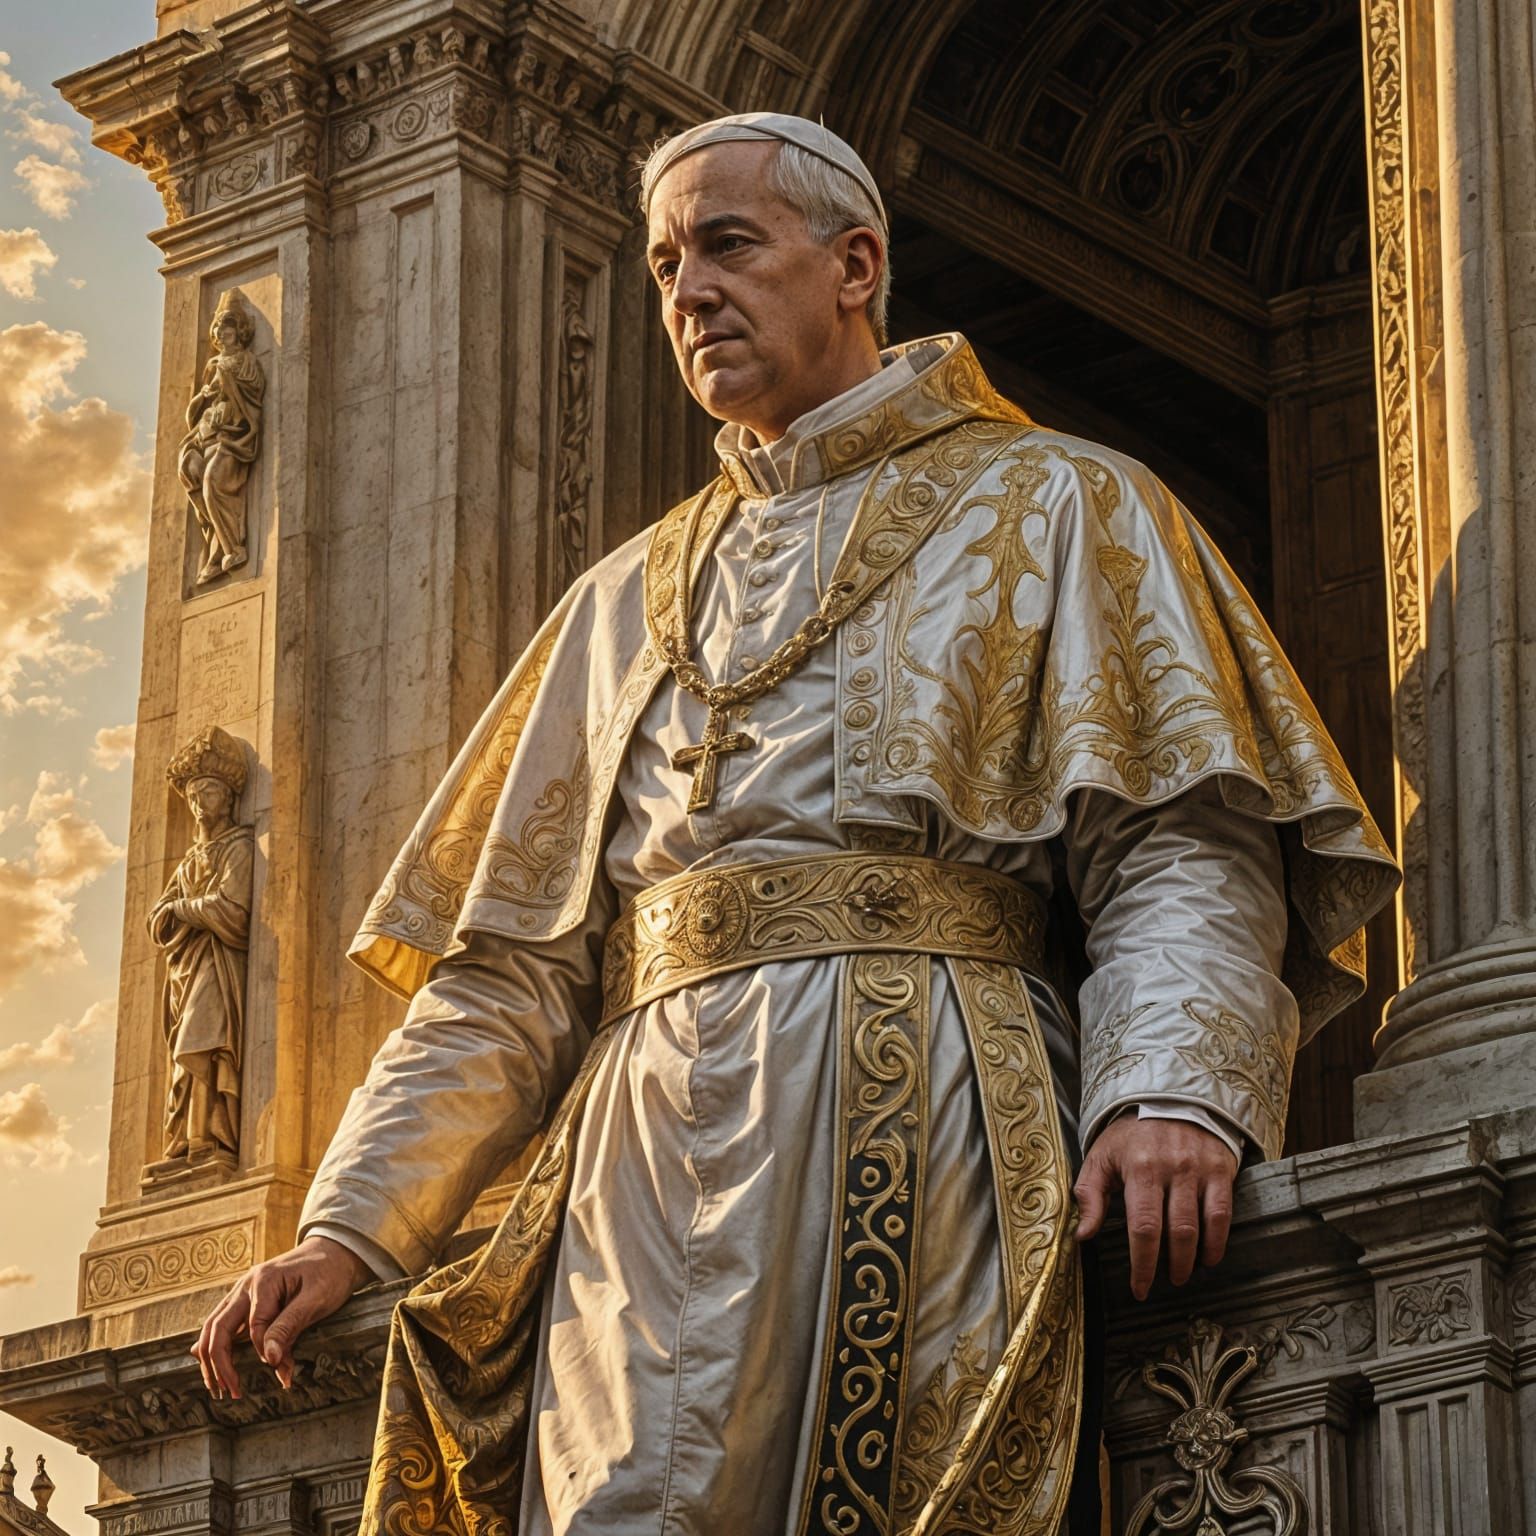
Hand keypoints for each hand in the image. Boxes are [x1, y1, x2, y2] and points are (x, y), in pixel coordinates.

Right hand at [192, 1235, 369, 1397]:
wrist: (337, 1251)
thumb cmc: (330, 1273)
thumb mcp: (317, 1298)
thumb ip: (290, 1326)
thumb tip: (268, 1360)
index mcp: (263, 1281)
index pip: (255, 1328)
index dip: (266, 1352)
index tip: (285, 1372)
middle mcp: (246, 1285)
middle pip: (218, 1329)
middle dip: (219, 1364)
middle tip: (230, 1393)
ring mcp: (243, 1291)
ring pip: (214, 1327)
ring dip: (211, 1359)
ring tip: (219, 1387)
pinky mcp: (247, 1299)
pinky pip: (224, 1323)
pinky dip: (217, 1345)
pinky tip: (211, 1363)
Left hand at [1074, 1113, 1237, 1300]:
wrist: (1167, 1098)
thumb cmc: (1130, 1135)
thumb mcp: (1101, 1156)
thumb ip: (1090, 1195)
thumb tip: (1083, 1236)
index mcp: (1139, 1168)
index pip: (1142, 1228)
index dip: (1142, 1264)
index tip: (1139, 1288)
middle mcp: (1171, 1169)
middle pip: (1175, 1231)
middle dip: (1168, 1266)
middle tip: (1163, 1284)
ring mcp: (1199, 1169)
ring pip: (1201, 1226)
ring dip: (1193, 1258)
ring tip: (1182, 1274)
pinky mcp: (1220, 1169)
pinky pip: (1222, 1213)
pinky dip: (1218, 1241)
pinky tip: (1209, 1257)